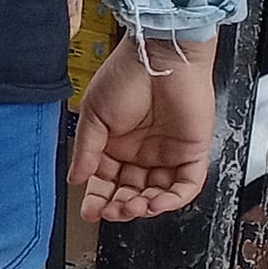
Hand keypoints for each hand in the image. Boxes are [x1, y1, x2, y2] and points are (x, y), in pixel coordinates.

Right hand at [71, 36, 217, 221]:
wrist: (160, 57)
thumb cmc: (126, 76)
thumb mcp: (94, 115)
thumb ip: (88, 151)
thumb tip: (76, 178)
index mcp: (115, 143)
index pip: (106, 180)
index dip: (98, 198)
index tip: (89, 211)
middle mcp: (141, 152)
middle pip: (131, 191)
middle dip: (120, 206)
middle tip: (111, 211)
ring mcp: (167, 154)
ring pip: (157, 193)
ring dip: (145, 205)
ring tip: (132, 206)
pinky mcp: (191, 153)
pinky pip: (186, 185)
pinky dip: (172, 199)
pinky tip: (156, 201)